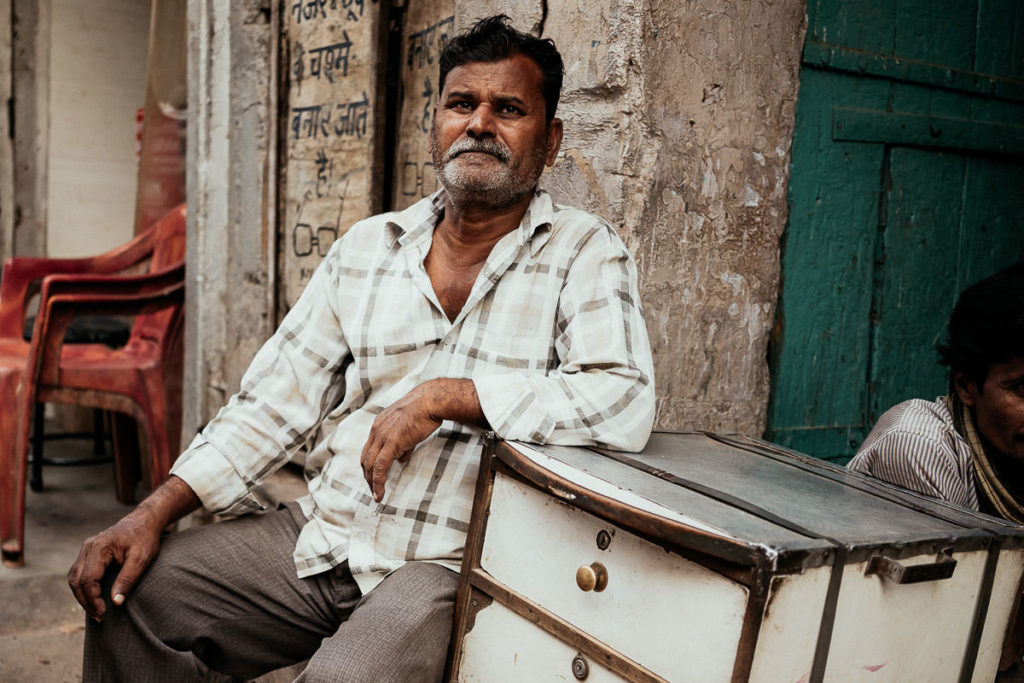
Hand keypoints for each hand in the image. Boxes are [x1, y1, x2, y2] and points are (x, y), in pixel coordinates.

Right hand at [66, 508, 162, 621]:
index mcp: (99, 547)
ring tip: (96, 611)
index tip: (104, 612)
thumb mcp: (142, 558)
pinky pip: (79, 574)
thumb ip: (128, 579)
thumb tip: (116, 602)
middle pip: (76, 581)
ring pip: (74, 578)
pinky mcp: (88, 553)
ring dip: (82, 596)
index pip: (88, 579)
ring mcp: (86, 549)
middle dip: (86, 601)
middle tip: (99, 617)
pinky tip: (93, 599)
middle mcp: (87, 547)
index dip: (93, 599)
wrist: (144, 521)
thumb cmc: (145, 538)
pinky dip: (83, 588)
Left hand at [360, 384, 442, 502]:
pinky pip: (380, 467)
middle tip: (373, 489)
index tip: (373, 475)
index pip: (369, 449)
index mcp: (379, 424)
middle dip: (368, 476)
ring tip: (376, 495)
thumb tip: (401, 459)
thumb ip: (403, 444)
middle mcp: (376, 430)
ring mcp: (382, 436)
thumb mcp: (409, 426)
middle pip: (365, 458)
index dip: (369, 464)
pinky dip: (378, 482)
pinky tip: (380, 493)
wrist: (430, 401)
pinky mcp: (391, 443)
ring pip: (370, 465)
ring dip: (371, 482)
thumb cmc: (424, 410)